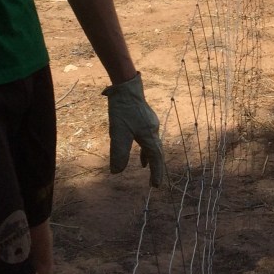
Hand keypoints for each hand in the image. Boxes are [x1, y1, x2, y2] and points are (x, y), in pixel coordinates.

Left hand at [104, 73, 166, 187]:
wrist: (127, 87)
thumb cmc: (123, 109)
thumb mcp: (118, 133)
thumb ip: (118, 153)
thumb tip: (116, 172)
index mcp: (149, 136)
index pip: (156, 159)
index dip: (156, 173)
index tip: (156, 186)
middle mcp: (153, 130)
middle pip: (157, 152)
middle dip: (155, 167)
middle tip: (154, 182)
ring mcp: (150, 124)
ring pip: (152, 144)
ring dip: (150, 157)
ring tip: (145, 167)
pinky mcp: (145, 119)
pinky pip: (148, 137)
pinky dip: (145, 147)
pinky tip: (140, 148)